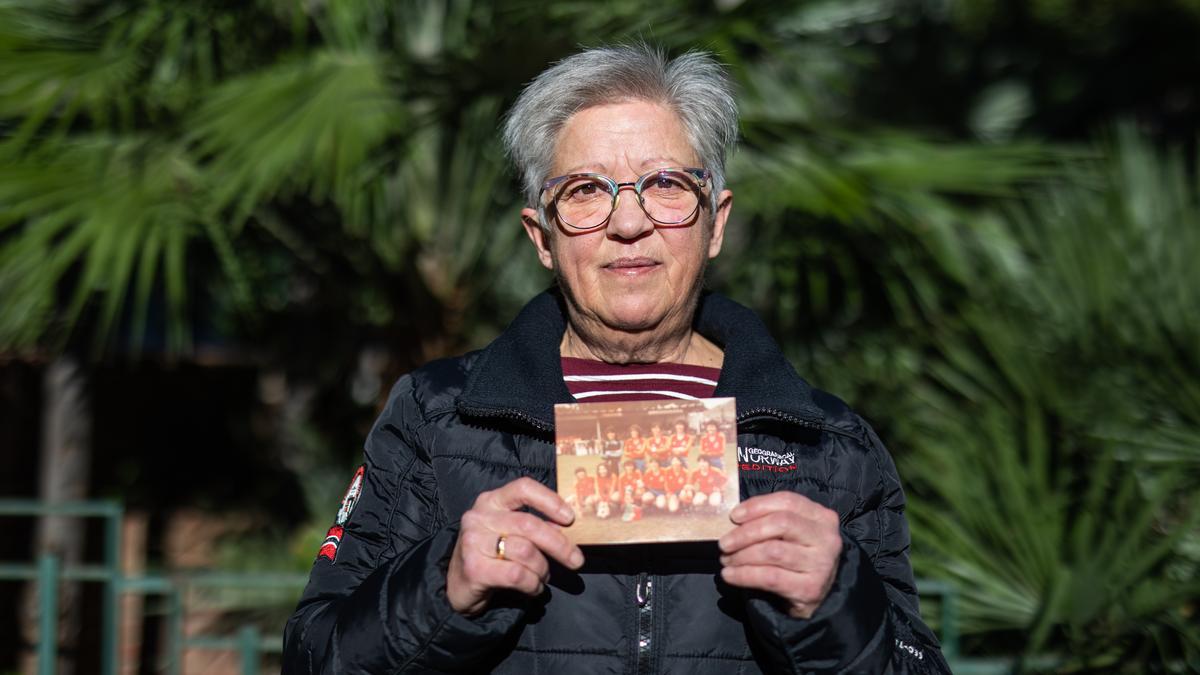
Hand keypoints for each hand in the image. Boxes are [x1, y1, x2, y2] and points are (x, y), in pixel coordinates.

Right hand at [447, 477, 583, 615]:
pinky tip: (533, 587)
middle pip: (529, 524)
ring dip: (543, 569)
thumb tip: (566, 528)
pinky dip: (532, 584)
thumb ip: (533, 526)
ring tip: (544, 576)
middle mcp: (479, 517)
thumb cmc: (491, 554)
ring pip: (526, 552)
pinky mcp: (474, 569)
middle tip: (576, 560)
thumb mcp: (509, 532)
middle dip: (559, 544)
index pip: (523, 488)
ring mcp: (474, 542)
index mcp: (491, 501)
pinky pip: (517, 575)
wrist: (457, 585)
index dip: (550, 501)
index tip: (570, 518)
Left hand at [718, 492, 841, 618]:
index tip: (733, 516)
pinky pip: (769, 577)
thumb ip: (769, 520)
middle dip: (746, 532)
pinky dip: (744, 575)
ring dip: (742, 556)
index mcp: (822, 517)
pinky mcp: (810, 588)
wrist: (813, 598)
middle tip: (725, 543)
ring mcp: (821, 564)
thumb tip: (734, 518)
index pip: (787, 501)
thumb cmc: (795, 558)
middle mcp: (827, 538)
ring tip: (726, 560)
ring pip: (772, 551)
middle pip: (781, 524)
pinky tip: (729, 575)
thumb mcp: (790, 534)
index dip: (757, 506)